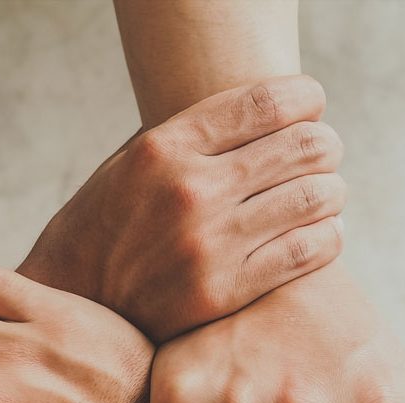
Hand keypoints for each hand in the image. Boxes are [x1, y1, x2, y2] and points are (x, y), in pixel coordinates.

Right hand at [18, 74, 345, 341]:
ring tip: (324, 193)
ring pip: (315, 196)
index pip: (266, 102)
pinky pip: (309, 250)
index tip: (312, 104)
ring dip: (331, 190)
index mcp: (164, 148)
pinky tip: (320, 232)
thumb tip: (263, 110)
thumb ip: (190, 137)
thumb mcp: (130, 163)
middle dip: (324, 144)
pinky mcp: (223, 292)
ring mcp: (208, 244)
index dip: (306, 98)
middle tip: (323, 153)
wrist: (72, 302)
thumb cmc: (108, 225)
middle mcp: (188, 191)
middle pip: (302, 146)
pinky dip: (327, 236)